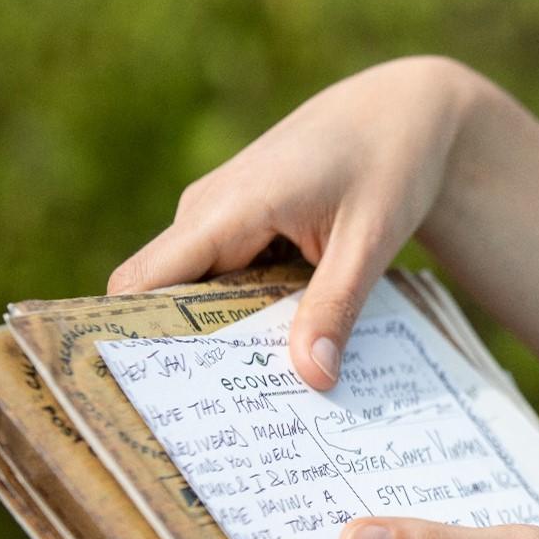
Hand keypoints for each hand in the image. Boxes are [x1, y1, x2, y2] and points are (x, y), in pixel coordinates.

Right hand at [108, 56, 478, 389]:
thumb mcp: (371, 238)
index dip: (132, 342)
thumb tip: (313, 379)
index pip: (143, 284)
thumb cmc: (391, 163)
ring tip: (249, 408)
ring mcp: (221, 218)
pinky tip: (277, 359)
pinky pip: (226, 281)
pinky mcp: (243, 226)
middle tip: (213, 428)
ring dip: (220, 342)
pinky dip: (246, 317)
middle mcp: (208, 211)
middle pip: (164, 300)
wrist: (406, 110)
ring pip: (197, 295)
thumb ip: (336, 307)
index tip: (146, 403)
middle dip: (182, 359)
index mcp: (227, 207)